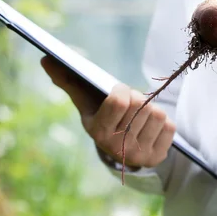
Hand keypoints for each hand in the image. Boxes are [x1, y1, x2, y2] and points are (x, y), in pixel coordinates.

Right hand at [40, 56, 175, 167]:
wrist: (122, 150)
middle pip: (140, 105)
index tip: (119, 91)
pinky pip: (170, 127)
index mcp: (99, 132)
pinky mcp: (158, 156)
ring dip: (151, 109)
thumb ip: (69, 81)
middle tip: (131, 104)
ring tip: (139, 117)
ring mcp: (139, 155)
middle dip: (137, 99)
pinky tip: (150, 128)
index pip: (119, 100)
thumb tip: (46, 58)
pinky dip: (163, 123)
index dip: (122, 90)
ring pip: (157, 114)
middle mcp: (118, 148)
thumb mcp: (86, 103)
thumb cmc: (103, 117)